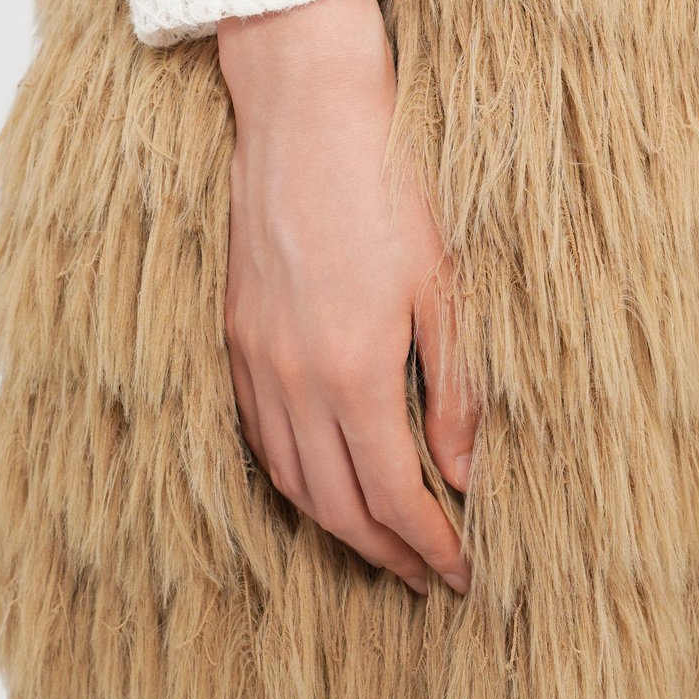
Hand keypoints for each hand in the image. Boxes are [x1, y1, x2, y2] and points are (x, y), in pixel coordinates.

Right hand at [217, 0, 476, 594]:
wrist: (305, 121)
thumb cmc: (385, 193)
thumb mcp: (441, 290)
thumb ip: (451, 389)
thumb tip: (462, 471)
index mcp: (355, 372)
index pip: (393, 495)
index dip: (429, 544)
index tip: (457, 572)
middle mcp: (296, 382)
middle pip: (337, 506)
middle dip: (385, 553)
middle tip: (423, 577)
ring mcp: (257, 364)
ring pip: (291, 481)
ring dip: (336, 527)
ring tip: (376, 546)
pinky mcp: (236, 342)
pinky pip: (258, 438)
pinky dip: (291, 480)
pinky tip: (318, 485)